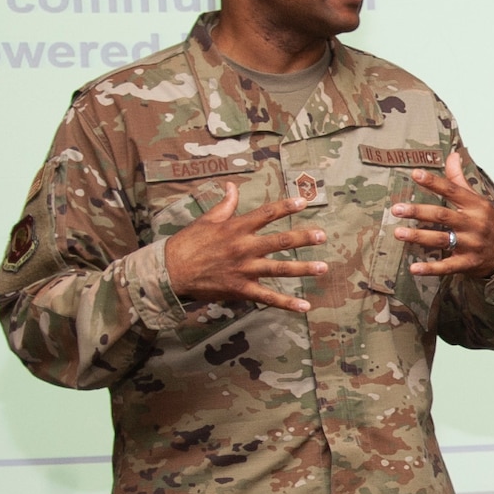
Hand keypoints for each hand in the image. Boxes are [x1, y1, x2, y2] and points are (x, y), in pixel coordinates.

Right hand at [164, 183, 326, 313]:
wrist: (170, 272)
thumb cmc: (187, 244)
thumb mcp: (206, 220)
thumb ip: (225, 204)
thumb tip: (232, 186)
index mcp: (236, 228)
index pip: (266, 214)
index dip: (286, 206)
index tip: (304, 201)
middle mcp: (243, 247)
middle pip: (279, 241)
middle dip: (303, 238)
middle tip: (323, 235)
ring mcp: (244, 269)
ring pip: (279, 269)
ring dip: (303, 268)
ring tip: (323, 268)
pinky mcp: (241, 289)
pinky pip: (268, 297)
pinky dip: (287, 303)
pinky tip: (305, 307)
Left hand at [392, 150, 493, 277]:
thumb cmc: (490, 223)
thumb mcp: (479, 200)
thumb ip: (460, 180)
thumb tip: (452, 155)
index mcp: (475, 205)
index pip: (452, 190)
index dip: (434, 182)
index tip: (415, 174)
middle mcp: (473, 224)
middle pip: (442, 215)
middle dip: (418, 211)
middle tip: (397, 209)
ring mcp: (471, 244)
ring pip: (441, 239)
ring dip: (418, 236)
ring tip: (398, 232)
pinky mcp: (468, 263)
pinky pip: (447, 266)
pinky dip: (430, 268)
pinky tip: (414, 268)